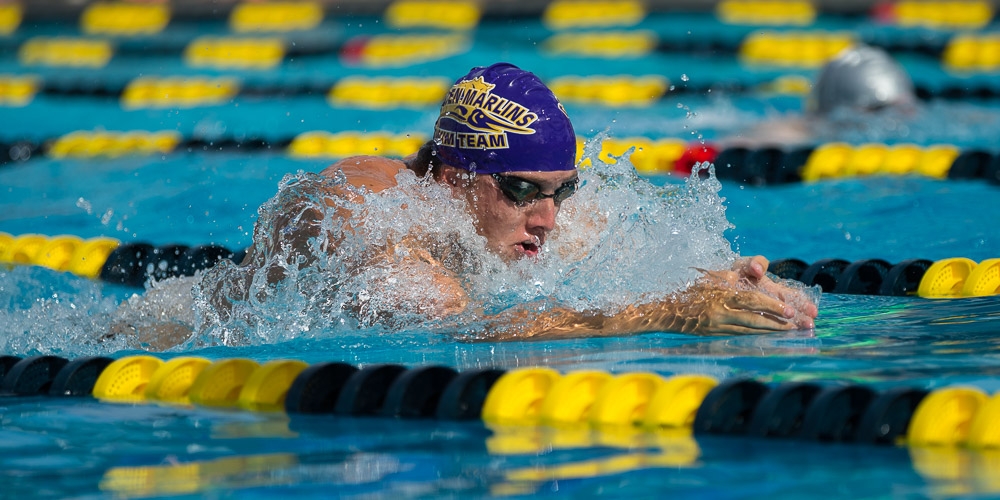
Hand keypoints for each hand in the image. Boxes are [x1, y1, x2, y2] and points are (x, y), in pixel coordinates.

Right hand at [688, 256, 816, 333]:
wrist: (669, 310)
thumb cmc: (694, 289)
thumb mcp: (713, 278)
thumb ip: (733, 278)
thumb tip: (757, 275)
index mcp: (721, 296)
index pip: (752, 300)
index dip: (771, 306)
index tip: (789, 310)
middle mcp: (720, 313)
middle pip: (754, 319)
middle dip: (777, 323)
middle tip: (796, 325)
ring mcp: (718, 326)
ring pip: (749, 330)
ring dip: (770, 331)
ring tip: (789, 332)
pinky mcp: (716, 335)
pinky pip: (741, 335)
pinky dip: (757, 335)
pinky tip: (769, 336)